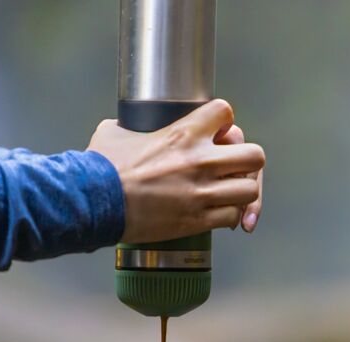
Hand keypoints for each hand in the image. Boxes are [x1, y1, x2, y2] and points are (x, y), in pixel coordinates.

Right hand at [87, 99, 264, 243]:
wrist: (94, 203)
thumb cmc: (101, 167)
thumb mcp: (115, 132)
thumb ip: (131, 126)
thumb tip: (126, 127)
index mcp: (183, 132)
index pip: (227, 113)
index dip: (224, 123)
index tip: (217, 134)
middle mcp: (199, 160)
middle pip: (254, 155)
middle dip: (246, 162)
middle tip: (232, 169)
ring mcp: (200, 191)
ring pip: (249, 190)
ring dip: (241, 193)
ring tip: (228, 194)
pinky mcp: (196, 220)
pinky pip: (232, 216)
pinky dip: (229, 217)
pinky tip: (219, 216)